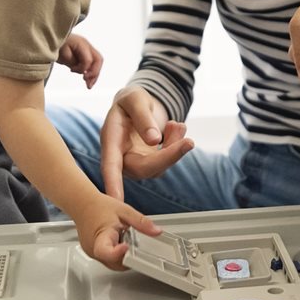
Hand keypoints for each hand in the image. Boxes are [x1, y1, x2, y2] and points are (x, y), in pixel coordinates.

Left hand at [58, 33, 102, 88]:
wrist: (51, 39)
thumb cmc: (55, 44)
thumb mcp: (61, 54)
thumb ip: (72, 62)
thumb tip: (82, 70)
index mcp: (81, 44)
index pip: (88, 59)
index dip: (82, 68)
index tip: (72, 70)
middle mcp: (87, 45)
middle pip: (98, 60)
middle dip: (94, 73)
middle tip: (88, 83)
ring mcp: (87, 49)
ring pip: (97, 63)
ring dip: (94, 75)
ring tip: (89, 85)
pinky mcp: (85, 54)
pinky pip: (92, 63)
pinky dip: (91, 72)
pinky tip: (87, 80)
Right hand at [70, 191, 160, 269]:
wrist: (83, 204)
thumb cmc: (99, 206)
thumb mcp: (125, 211)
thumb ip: (141, 222)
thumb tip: (156, 231)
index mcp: (101, 236)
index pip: (107, 251)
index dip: (119, 253)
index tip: (128, 248)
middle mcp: (94, 249)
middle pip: (115, 263)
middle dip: (129, 257)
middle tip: (133, 241)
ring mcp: (92, 253)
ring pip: (112, 264)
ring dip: (123, 256)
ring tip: (124, 238)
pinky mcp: (93, 254)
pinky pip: (108, 260)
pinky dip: (116, 254)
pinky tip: (118, 242)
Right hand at [100, 86, 193, 201]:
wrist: (139, 102)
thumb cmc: (131, 100)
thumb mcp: (135, 99)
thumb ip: (143, 117)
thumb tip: (155, 141)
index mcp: (110, 140)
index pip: (110, 165)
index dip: (113, 183)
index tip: (116, 200)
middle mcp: (122, 155)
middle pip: (143, 168)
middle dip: (168, 157)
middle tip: (189, 142)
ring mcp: (137, 160)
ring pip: (159, 166)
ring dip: (175, 147)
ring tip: (177, 124)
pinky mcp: (151, 161)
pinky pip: (167, 159)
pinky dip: (177, 143)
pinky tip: (175, 126)